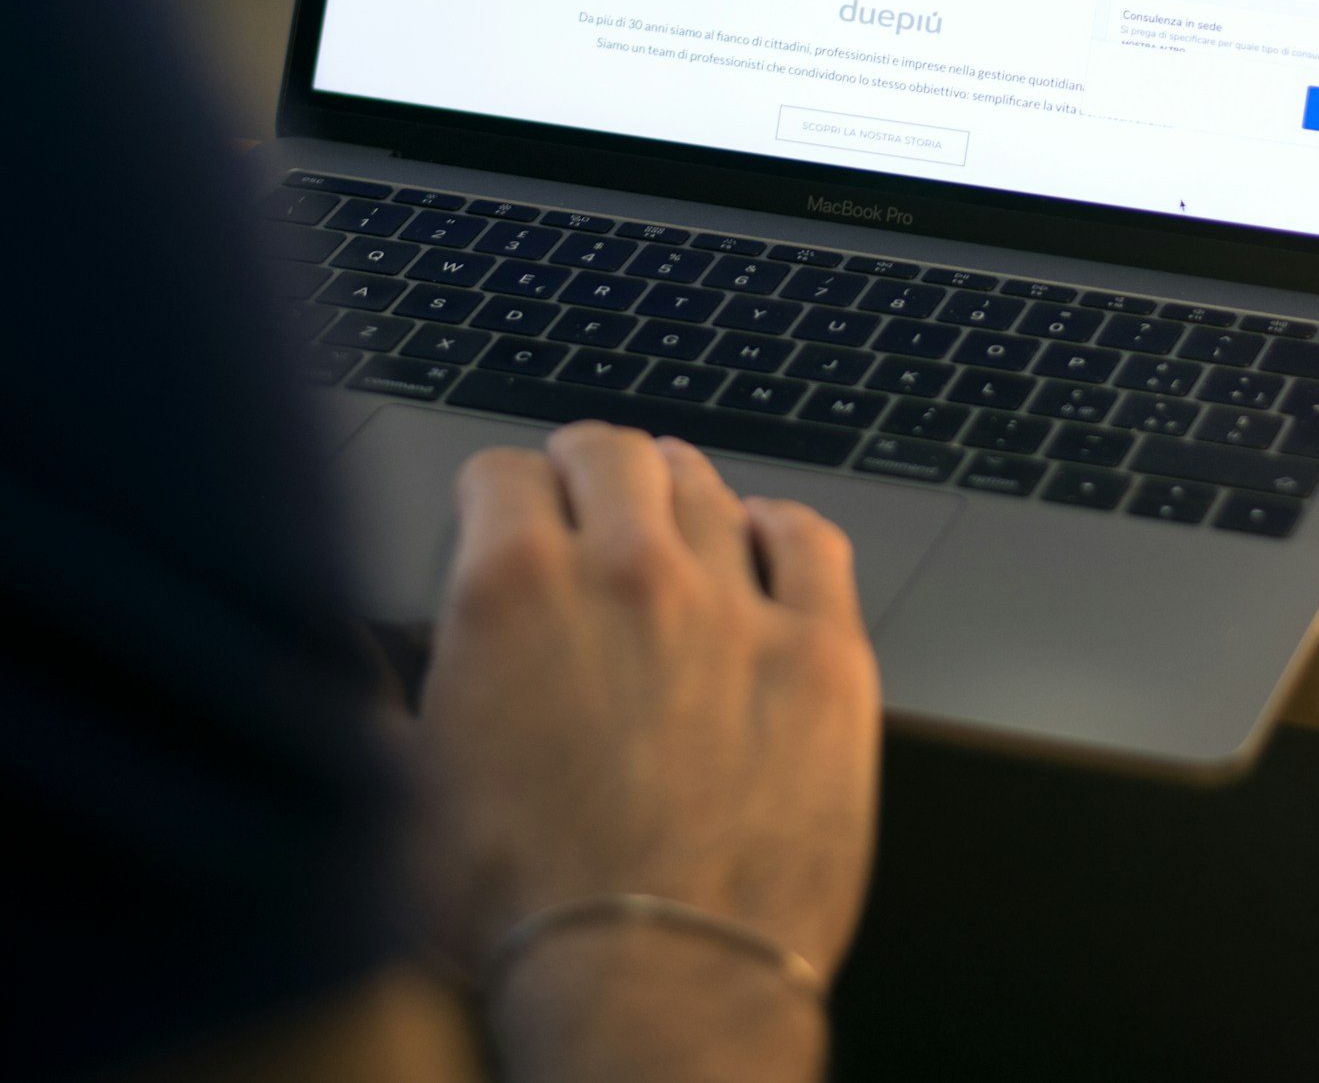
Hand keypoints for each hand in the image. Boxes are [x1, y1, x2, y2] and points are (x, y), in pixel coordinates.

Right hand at [419, 426, 880, 983]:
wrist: (649, 994)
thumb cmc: (524, 920)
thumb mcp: (409, 794)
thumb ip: (401, 694)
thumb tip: (368, 662)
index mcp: (512, 591)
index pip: (504, 472)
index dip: (501, 492)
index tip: (508, 508)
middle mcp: (625, 572)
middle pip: (612, 453)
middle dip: (591, 466)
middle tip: (590, 489)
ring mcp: (734, 605)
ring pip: (709, 488)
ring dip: (683, 492)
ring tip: (678, 509)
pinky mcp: (822, 654)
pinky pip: (812, 542)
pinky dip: (785, 529)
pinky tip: (771, 542)